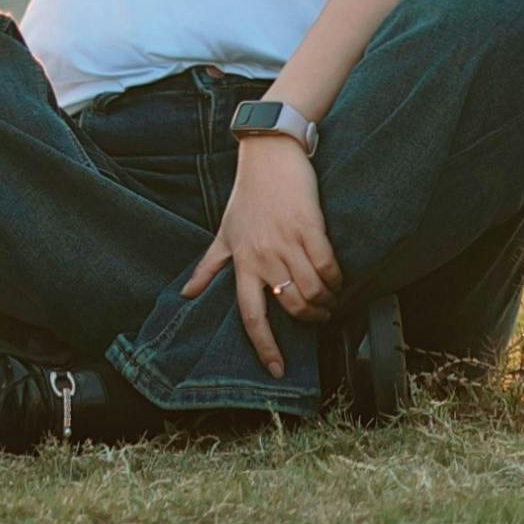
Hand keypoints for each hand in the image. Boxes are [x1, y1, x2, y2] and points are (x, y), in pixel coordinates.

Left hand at [182, 134, 337, 368]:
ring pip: (312, 290)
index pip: (251, 316)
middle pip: (290, 308)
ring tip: (330, 300)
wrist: (268, 154)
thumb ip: (208, 267)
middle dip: (309, 320)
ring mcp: (287, 241)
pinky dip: (336, 278)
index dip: (264, 346)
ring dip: (325, 301)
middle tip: (319, 318)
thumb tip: (185, 296)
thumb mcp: (224, 232)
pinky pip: (327, 265)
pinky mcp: (309, 226)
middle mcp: (263, 257)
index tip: (276, 369)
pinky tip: (338, 279)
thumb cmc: (247, 194)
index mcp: (242, 263)